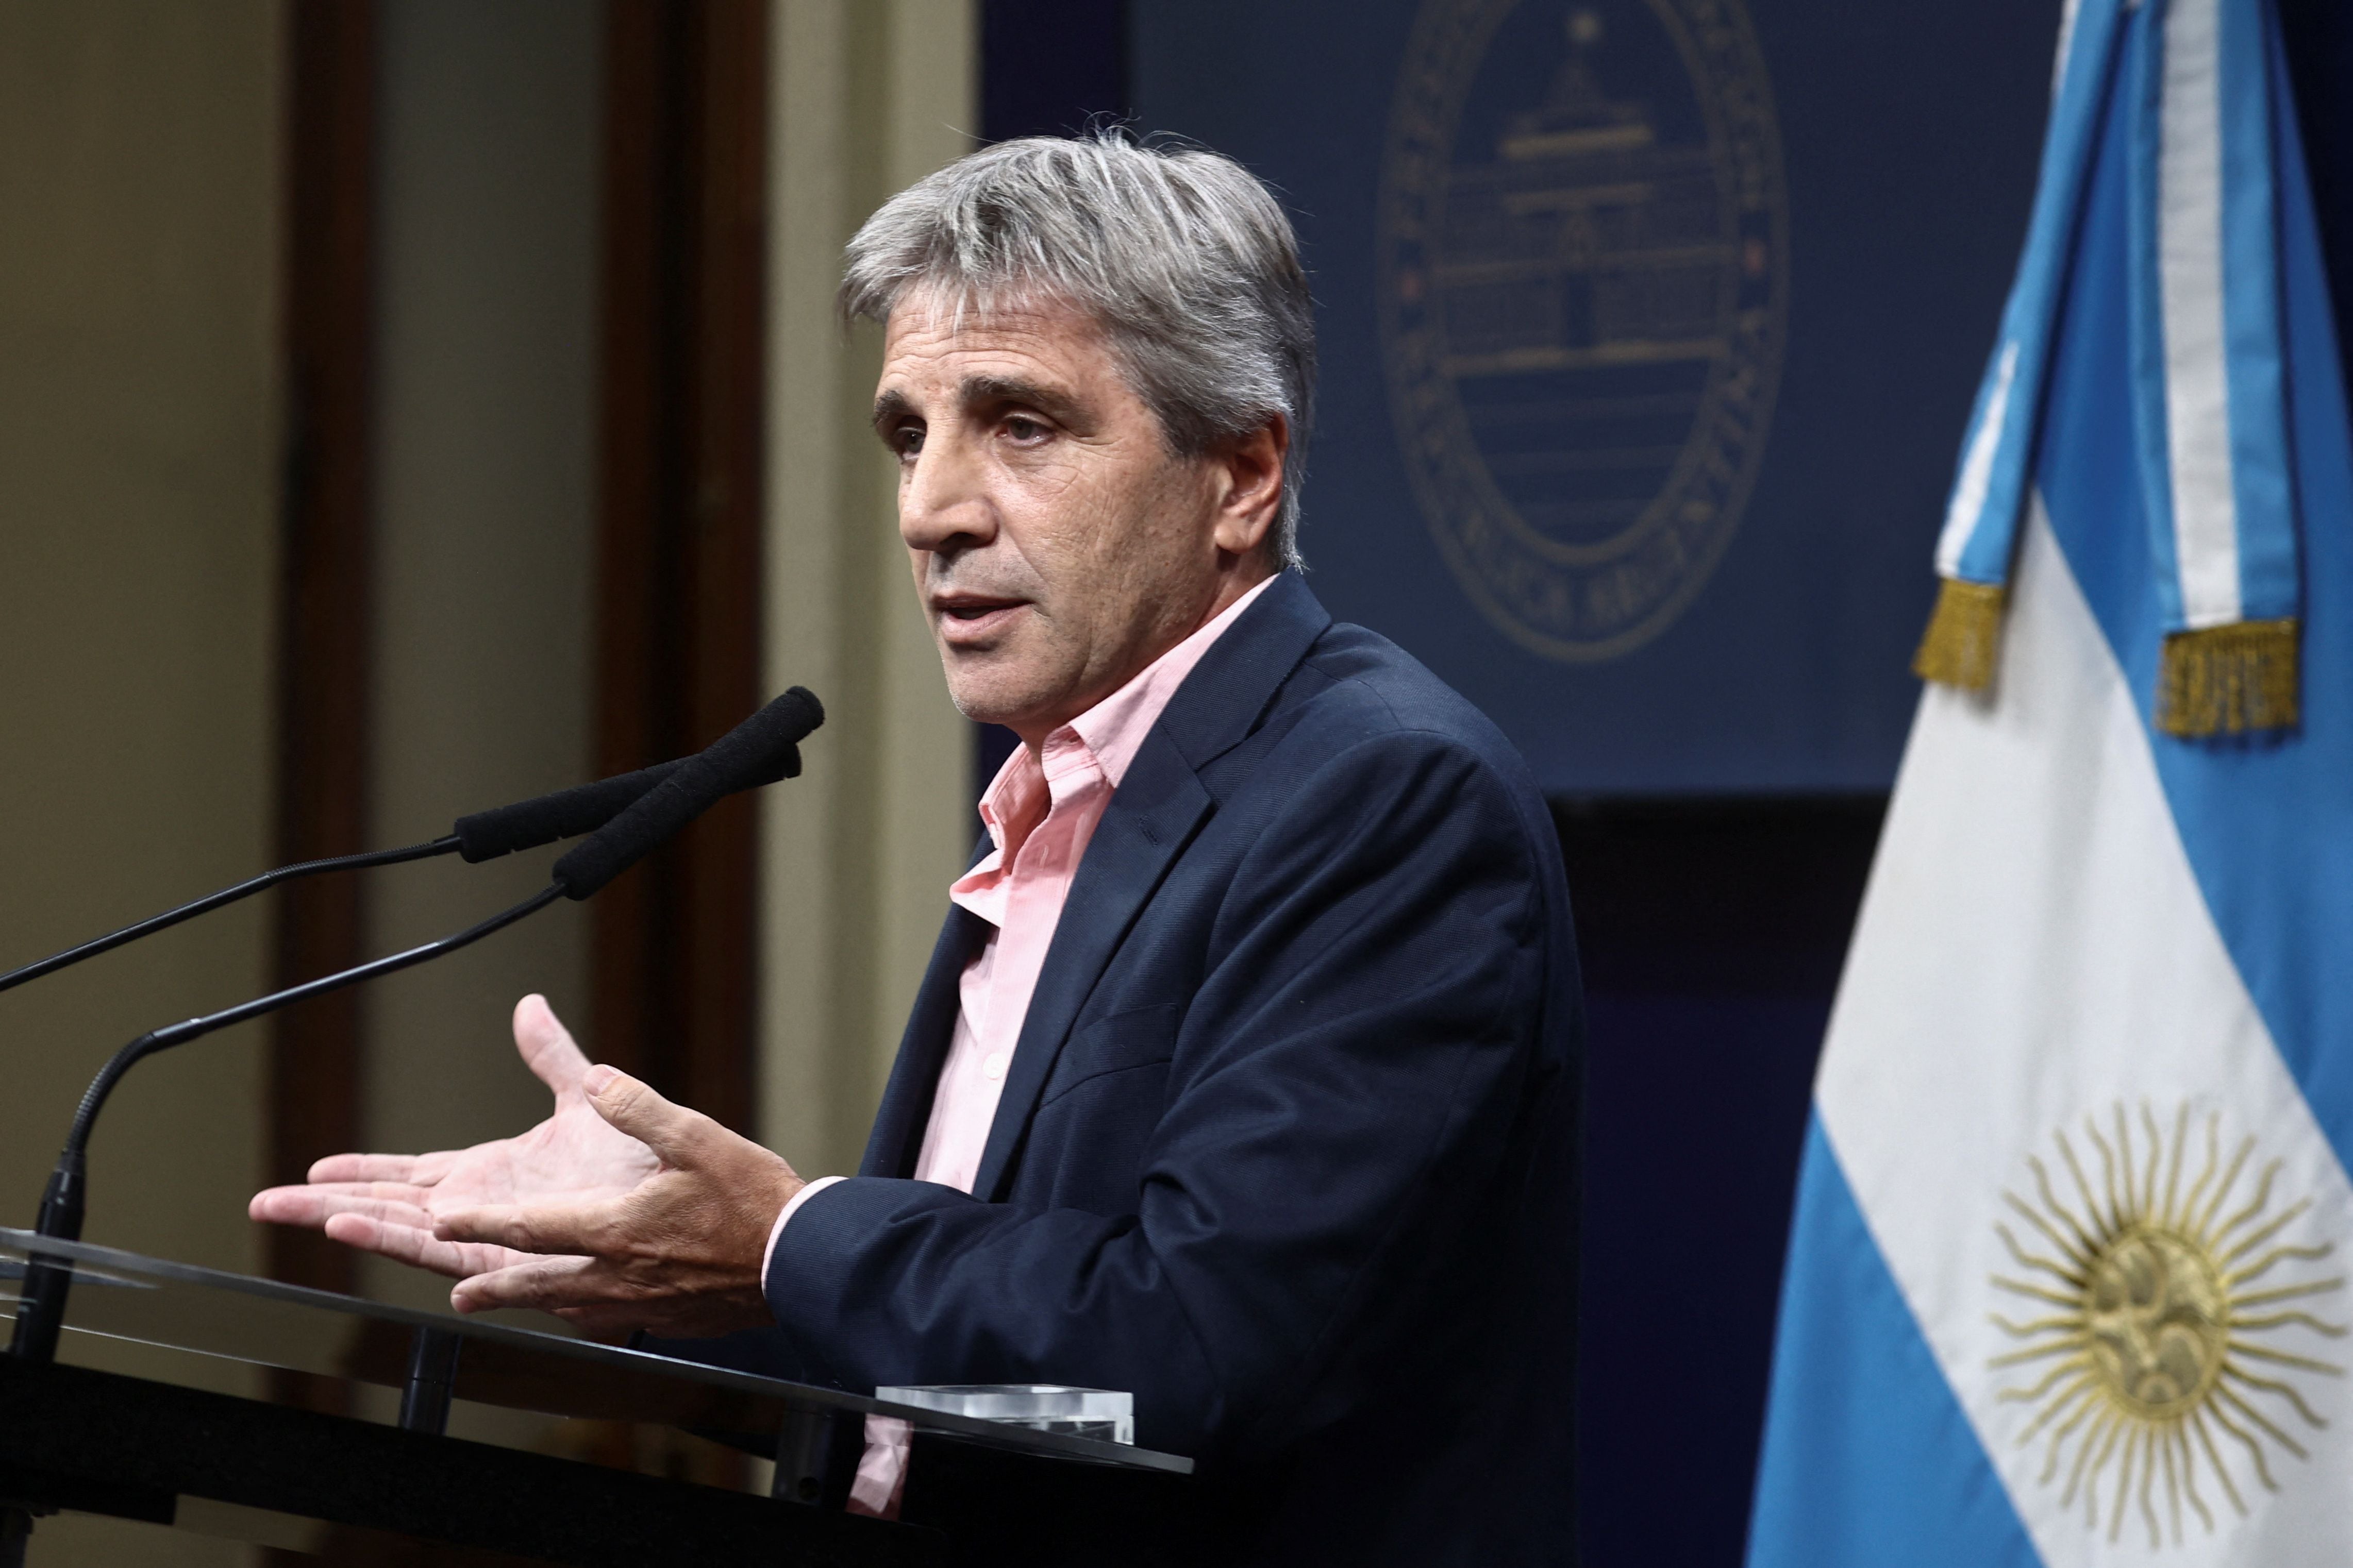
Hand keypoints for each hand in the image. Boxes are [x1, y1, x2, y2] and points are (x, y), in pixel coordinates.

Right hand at [248, 995, 660, 1279]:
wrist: (680, 1204)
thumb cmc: (639, 1164)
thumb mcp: (584, 1096)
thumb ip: (552, 1056)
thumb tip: (529, 1008)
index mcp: (492, 1173)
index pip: (413, 1173)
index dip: (363, 1171)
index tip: (315, 1169)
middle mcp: (483, 1207)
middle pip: (390, 1205)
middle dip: (329, 1204)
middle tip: (270, 1202)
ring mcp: (490, 1233)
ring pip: (404, 1230)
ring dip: (351, 1221)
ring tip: (301, 1212)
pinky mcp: (506, 1255)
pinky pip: (444, 1249)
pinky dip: (398, 1240)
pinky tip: (357, 1234)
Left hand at [432, 1065, 803, 1338]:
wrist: (801, 1261)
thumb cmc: (752, 1199)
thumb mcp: (696, 1137)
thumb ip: (638, 1107)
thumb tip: (598, 1078)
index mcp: (615, 1229)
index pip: (528, 1228)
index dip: (477, 1223)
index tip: (439, 1221)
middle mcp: (617, 1274)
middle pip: (538, 1284)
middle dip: (493, 1289)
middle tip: (459, 1293)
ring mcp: (642, 1302)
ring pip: (572, 1306)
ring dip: (534, 1303)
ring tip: (513, 1305)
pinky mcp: (669, 1316)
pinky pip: (612, 1318)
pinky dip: (585, 1313)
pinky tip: (591, 1309)